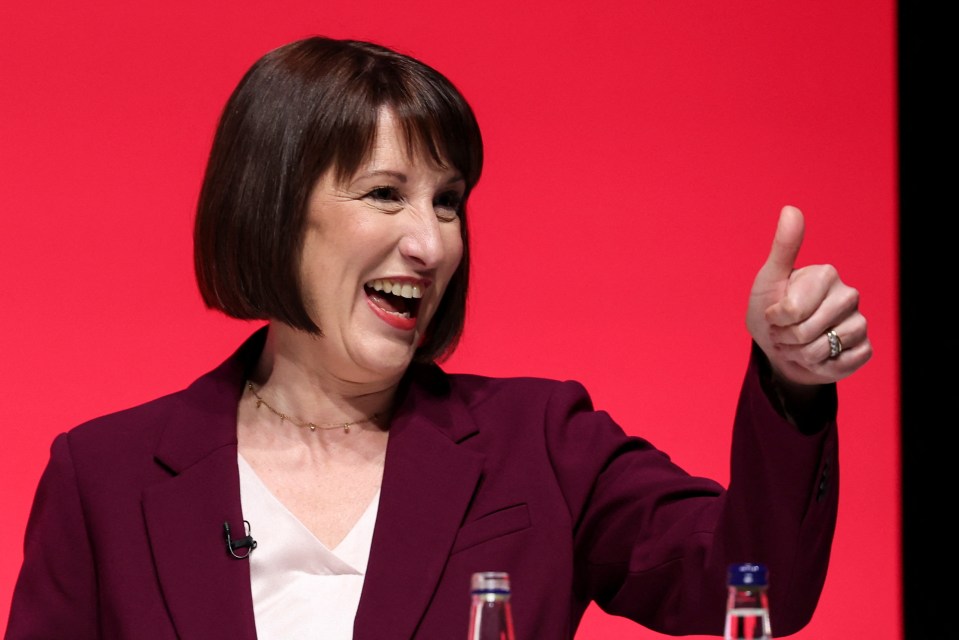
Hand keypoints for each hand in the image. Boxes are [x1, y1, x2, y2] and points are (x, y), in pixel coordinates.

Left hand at [746, 206, 871, 385]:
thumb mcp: (769, 279)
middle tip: (784, 332)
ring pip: (823, 351)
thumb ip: (783, 247)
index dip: (775, 320)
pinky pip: (841, 365)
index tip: (774, 314)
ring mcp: (859, 322)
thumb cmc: (770, 310)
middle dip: (786, 339)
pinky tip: (817, 358)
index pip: (793, 310)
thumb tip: (791, 208)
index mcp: (827, 274)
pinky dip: (820, 368)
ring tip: (798, 345)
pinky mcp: (864, 349)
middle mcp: (849, 295)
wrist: (779, 348)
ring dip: (800, 355)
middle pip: (806, 333)